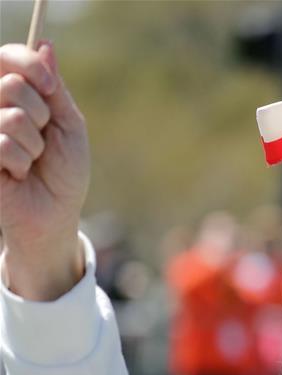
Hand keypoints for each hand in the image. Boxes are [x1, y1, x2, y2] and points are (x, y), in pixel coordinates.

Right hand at [0, 41, 89, 299]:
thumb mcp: (68, 125)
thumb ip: (54, 89)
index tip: (50, 87)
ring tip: (32, 160)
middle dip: (40, 115)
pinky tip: (17, 174)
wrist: (55, 213)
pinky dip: (20, 162)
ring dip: (33, 144)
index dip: (28, 65)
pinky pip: (2, 144)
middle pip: (12, 84)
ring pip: (10, 117)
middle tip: (43, 137)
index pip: (7, 57)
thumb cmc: (64, 170)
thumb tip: (45, 47)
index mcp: (13, 92)